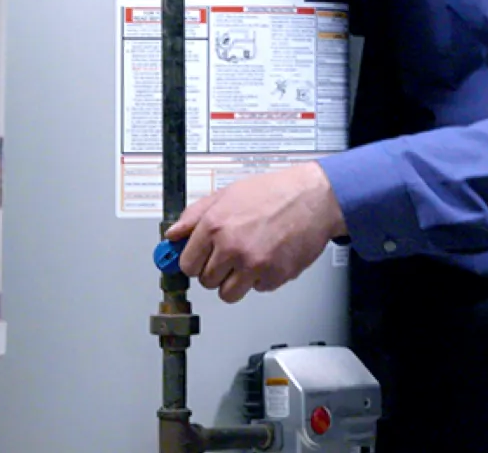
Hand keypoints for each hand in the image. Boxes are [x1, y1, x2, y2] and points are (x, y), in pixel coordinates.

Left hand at [164, 162, 346, 303]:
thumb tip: (173, 233)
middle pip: (206, 281)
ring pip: (228, 294)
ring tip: (247, 259)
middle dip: (216, 270)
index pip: (187, 264)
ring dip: (235, 281)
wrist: (313, 198)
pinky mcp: (274, 277)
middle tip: (230, 255)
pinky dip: (261, 278)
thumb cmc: (274, 193)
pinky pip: (256, 290)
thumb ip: (196, 215)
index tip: (199, 261)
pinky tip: (267, 257)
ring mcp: (253, 264)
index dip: (194, 262)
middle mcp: (232, 247)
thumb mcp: (228, 194)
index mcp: (215, 225)